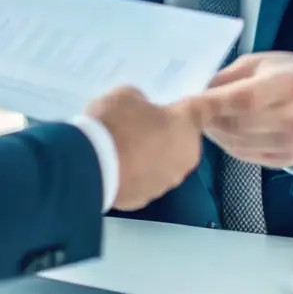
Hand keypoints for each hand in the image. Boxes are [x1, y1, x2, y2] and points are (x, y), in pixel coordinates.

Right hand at [86, 86, 202, 210]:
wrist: (90, 165)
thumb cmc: (114, 123)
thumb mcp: (126, 95)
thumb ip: (141, 101)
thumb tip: (141, 110)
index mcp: (185, 125)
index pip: (203, 109)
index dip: (201, 103)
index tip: (202, 102)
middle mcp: (184, 156)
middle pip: (180, 139)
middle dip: (165, 131)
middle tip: (139, 122)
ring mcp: (166, 181)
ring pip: (163, 162)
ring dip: (150, 155)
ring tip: (122, 145)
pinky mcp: (146, 198)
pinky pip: (145, 180)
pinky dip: (135, 173)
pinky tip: (116, 164)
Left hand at [195, 52, 292, 169]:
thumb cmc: (292, 74)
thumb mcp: (262, 62)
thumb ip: (230, 76)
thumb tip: (200, 93)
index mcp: (290, 85)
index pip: (245, 99)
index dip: (214, 102)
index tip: (190, 101)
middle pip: (238, 125)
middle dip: (210, 119)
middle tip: (195, 110)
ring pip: (238, 144)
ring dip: (216, 133)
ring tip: (209, 119)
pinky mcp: (288, 160)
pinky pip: (246, 155)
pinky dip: (229, 144)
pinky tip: (226, 131)